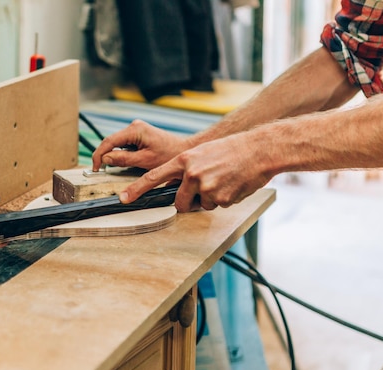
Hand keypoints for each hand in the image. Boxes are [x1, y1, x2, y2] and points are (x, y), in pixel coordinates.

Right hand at [92, 120, 189, 170]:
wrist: (184, 150)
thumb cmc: (169, 155)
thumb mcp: (144, 160)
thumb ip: (123, 159)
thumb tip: (106, 159)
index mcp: (135, 129)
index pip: (109, 141)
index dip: (99, 155)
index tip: (96, 167)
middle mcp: (134, 126)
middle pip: (111, 141)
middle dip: (105, 155)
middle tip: (100, 170)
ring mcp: (136, 130)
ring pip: (117, 144)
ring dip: (114, 155)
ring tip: (112, 168)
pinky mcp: (139, 135)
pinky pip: (124, 145)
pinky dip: (121, 154)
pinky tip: (124, 163)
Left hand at [120, 134, 272, 211]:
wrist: (259, 150)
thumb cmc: (232, 150)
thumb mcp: (203, 153)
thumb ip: (187, 168)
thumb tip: (179, 188)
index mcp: (183, 161)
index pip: (153, 177)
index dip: (136, 190)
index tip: (123, 199)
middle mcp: (191, 174)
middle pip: (179, 202)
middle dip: (189, 202)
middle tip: (205, 189)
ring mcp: (205, 187)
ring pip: (201, 205)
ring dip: (211, 199)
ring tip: (224, 181)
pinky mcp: (220, 198)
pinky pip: (218, 206)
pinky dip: (226, 199)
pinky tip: (234, 185)